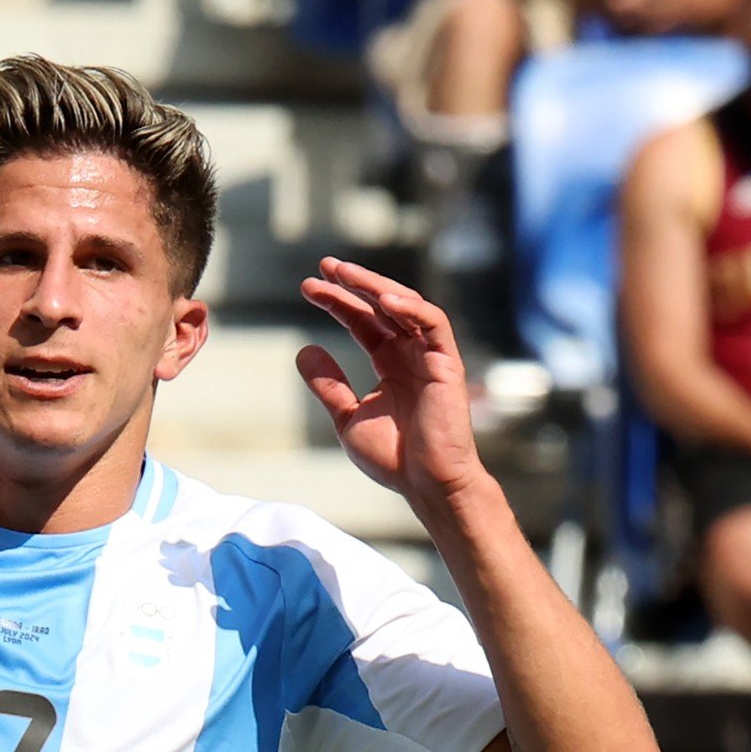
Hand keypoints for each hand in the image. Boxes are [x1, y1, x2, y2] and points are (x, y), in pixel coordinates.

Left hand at [296, 258, 486, 507]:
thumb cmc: (394, 458)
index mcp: (390, 364)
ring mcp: (430, 357)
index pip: (363, 321)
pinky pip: (433, 325)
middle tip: (324, 266)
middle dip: (354, 283)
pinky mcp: (447, 364)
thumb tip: (303, 350)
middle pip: (382, 306)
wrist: (427, 485)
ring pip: (407, 306)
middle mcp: (411, 354)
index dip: (338, 301)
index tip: (308, 287)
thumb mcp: (348, 417)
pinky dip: (410, 308)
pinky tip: (382, 299)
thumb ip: (329, 384)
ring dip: (376, 286)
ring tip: (344, 273)